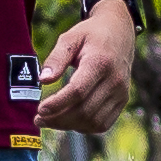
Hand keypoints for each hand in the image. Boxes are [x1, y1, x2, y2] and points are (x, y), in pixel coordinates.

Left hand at [40, 0, 138, 134]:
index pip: (78, 91)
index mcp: (100, 62)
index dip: (57, 104)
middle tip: (38, 119)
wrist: (120, 33)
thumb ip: (56, 58)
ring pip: (93, 121)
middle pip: (85, 110)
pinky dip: (83, 127)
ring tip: (50, 120)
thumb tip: (43, 80)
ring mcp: (121, 93)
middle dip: (58, 119)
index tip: (40, 110)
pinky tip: (68, 120)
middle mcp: (114, 80)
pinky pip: (102, 124)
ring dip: (69, 125)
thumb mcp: (70, 37)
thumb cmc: (91, 35)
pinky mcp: (122, 101)